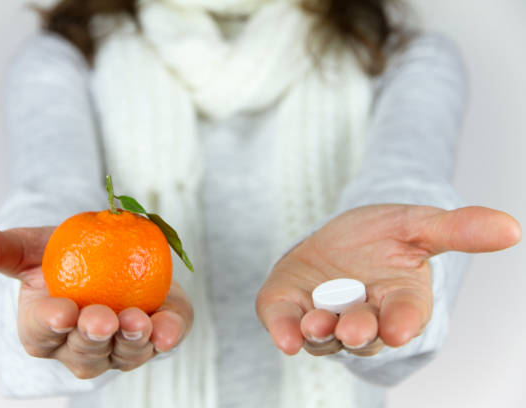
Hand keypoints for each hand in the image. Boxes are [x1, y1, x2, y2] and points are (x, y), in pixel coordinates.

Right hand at [0, 224, 192, 378]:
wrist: (110, 250)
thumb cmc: (63, 255)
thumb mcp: (28, 246)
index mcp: (45, 329)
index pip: (42, 334)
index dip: (49, 325)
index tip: (59, 311)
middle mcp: (82, 347)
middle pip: (84, 353)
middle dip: (92, 338)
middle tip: (100, 319)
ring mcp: (122, 346)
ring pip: (124, 355)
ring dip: (131, 341)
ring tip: (136, 321)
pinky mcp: (158, 332)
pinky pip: (165, 338)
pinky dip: (169, 335)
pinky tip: (170, 330)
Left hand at [256, 205, 520, 356]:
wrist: (338, 237)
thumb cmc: (382, 236)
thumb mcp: (418, 225)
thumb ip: (457, 230)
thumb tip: (512, 228)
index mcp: (400, 301)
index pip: (406, 316)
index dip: (404, 322)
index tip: (401, 328)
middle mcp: (364, 318)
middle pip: (364, 333)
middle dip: (359, 331)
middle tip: (354, 329)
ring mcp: (325, 317)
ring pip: (325, 336)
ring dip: (320, 333)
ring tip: (316, 324)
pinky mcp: (291, 310)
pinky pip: (286, 325)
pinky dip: (284, 330)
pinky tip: (285, 336)